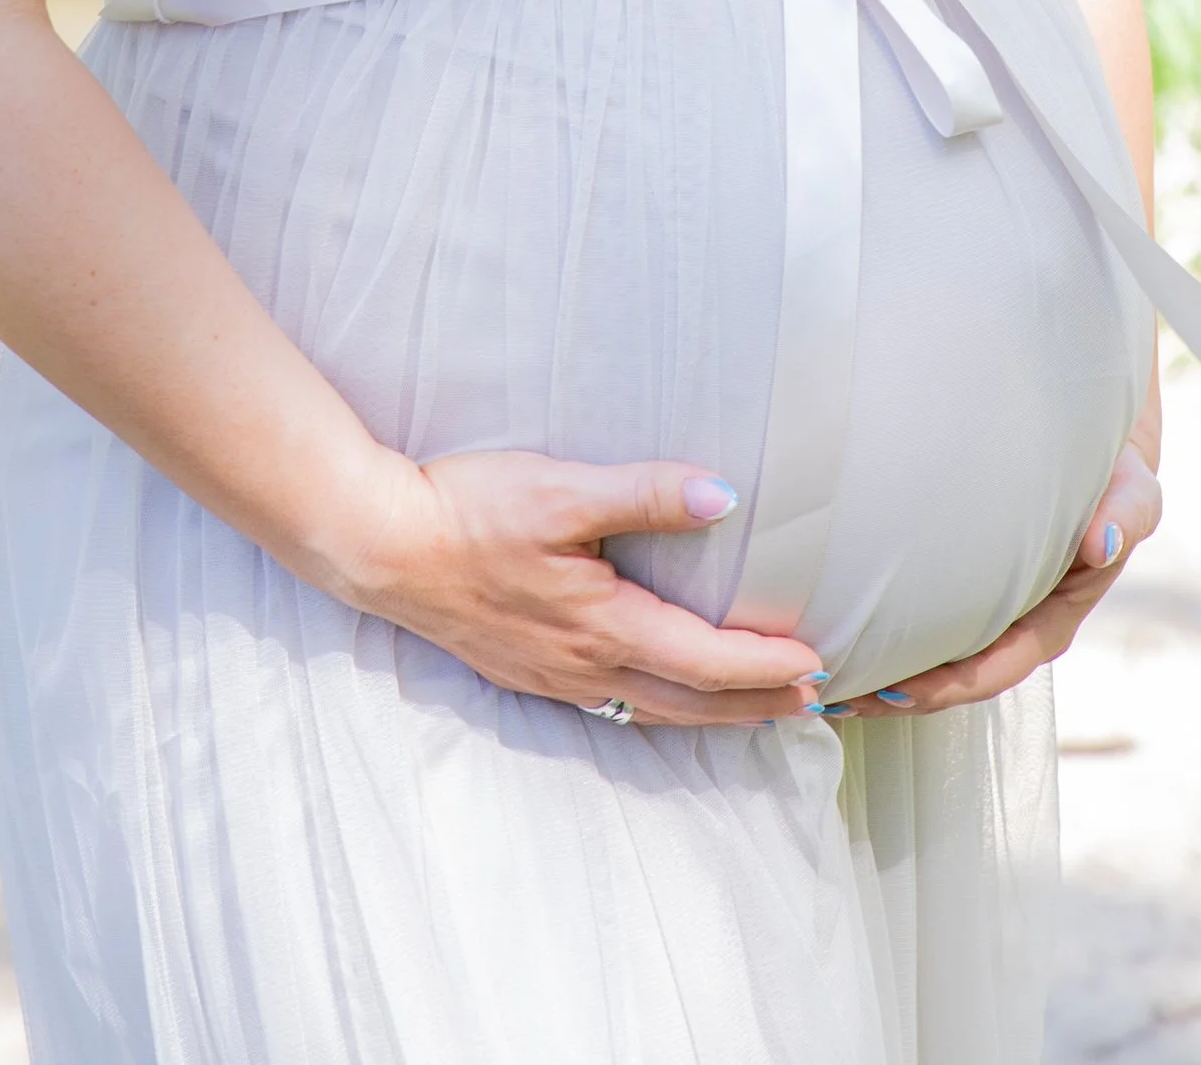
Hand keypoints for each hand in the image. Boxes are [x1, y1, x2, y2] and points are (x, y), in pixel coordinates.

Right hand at [329, 447, 827, 727]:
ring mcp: (554, 677)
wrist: (382, 546)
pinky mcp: (530, 671)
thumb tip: (722, 496)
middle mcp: (584, 666)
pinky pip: (615, 705)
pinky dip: (661, 707)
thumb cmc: (468, 510)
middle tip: (812, 701)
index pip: (703, 660)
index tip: (817, 663)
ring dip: (713, 712)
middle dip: (755, 704)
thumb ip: (645, 493)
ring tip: (759, 707)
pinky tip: (665, 696)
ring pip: (653, 710)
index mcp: (600, 625)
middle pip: (688, 702)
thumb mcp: (560, 488)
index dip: (764, 666)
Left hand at [828, 438, 1162, 721]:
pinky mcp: (960, 586)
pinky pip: (919, 619)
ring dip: (876, 670)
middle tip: (832, 692)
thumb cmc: (1117, 479)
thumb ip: (1127, 514)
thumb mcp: (1135, 493)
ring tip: (818, 672)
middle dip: (893, 693)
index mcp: (1050, 623)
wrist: (1099, 455)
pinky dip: (879, 629)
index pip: (992, 670)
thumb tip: (1102, 542)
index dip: (944, 687)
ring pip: (926, 657)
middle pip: (948, 679)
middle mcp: (1014, 629)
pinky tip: (833, 622)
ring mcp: (985, 612)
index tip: (892, 690)